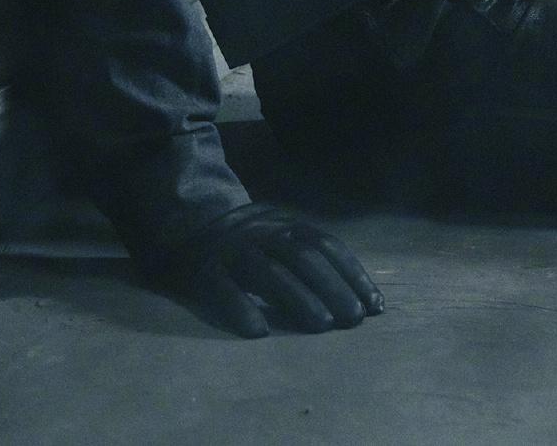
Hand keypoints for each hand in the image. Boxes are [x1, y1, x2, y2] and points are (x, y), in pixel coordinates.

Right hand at [140, 201, 383, 338]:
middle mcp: (261, 232)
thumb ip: (310, 259)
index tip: (375, 304)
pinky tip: (259, 332)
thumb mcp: (278, 238)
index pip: (327, 246)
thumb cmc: (244, 245)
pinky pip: (222, 289)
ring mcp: (230, 249)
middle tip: (353, 319)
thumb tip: (357, 294)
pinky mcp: (200, 270)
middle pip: (303, 258)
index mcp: (284, 224)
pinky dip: (241, 309)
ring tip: (321, 325)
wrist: (182, 228)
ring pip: (268, 271)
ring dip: (298, 298)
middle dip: (333, 288)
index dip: (353, 274)